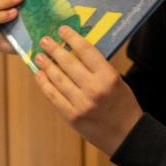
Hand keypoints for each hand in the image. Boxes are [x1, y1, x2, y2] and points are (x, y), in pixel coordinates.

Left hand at [32, 26, 143, 155]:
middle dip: (54, 49)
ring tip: (39, 55)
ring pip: (58, 79)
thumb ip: (99, 69)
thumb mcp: (118, 82)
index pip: (87, 51)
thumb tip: (75, 52)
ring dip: (46, 65)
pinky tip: (39, 74)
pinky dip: (44, 83)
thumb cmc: (123, 106)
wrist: (126, 135)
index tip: (62, 30)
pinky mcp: (71, 116)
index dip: (72, 38)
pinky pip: (53, 96)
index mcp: (108, 77)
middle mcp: (94, 88)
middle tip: (44, 40)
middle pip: (69, 63)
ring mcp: (81, 103)